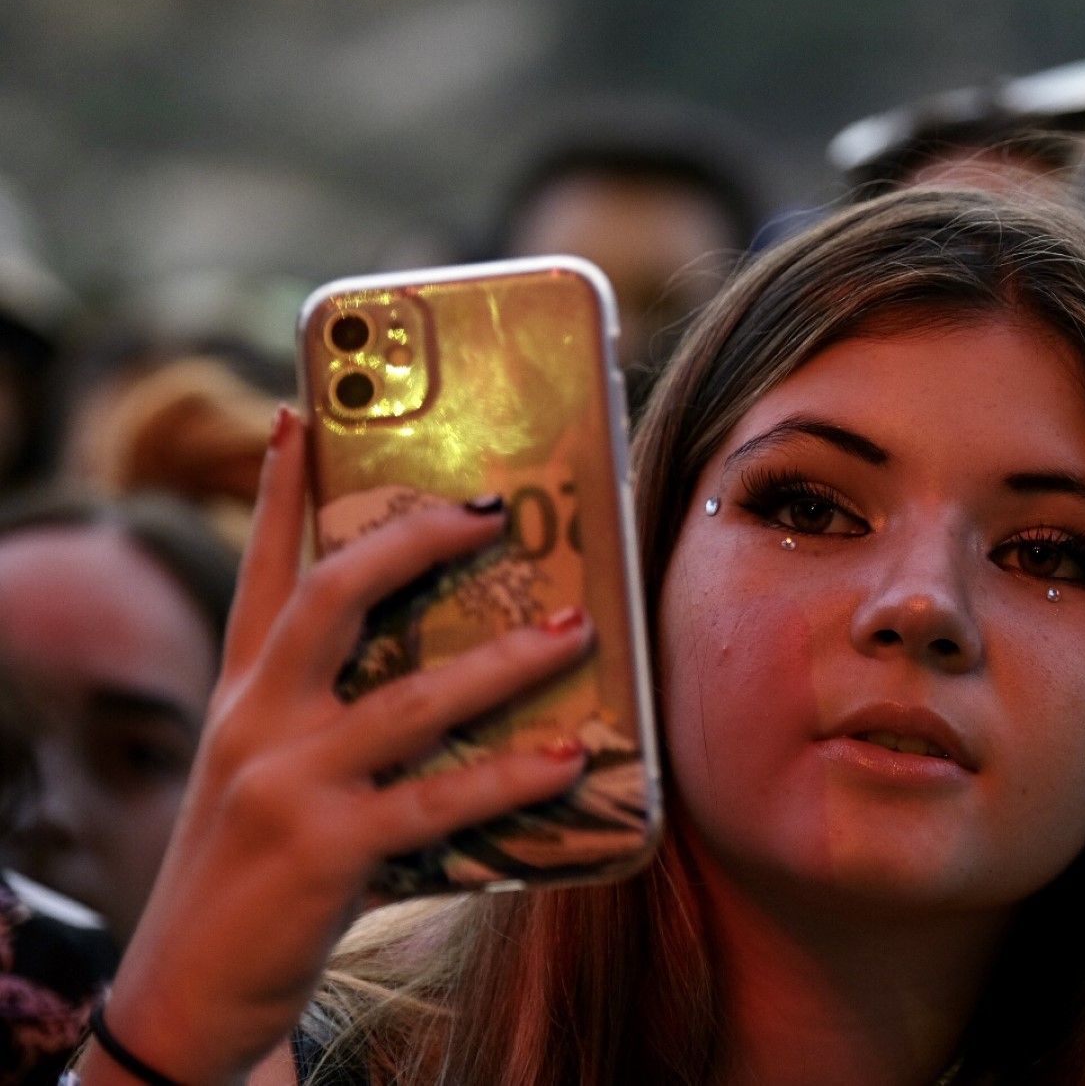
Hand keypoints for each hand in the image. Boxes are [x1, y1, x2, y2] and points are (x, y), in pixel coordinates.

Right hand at [86, 408, 593, 1084]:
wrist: (189, 988)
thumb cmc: (257, 866)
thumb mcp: (270, 767)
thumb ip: (332, 707)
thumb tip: (454, 652)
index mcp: (244, 691)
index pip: (262, 569)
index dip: (278, 488)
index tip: (300, 410)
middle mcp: (258, 720)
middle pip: (333, 596)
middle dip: (415, 542)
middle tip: (493, 511)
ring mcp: (288, 783)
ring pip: (411, 696)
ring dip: (507, 661)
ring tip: (581, 626)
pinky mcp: (326, 849)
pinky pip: (439, 801)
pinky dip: (510, 776)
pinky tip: (570, 756)